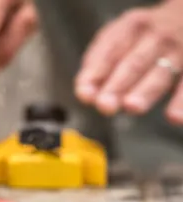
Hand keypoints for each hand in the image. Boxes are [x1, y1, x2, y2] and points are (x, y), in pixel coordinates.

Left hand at [75, 1, 182, 124]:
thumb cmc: (144, 37)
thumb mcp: (119, 38)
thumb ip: (99, 65)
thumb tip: (85, 94)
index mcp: (129, 28)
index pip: (109, 52)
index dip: (95, 74)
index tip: (84, 95)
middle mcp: (155, 36)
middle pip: (134, 63)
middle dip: (118, 85)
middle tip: (105, 105)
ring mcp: (178, 49)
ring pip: (161, 72)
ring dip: (145, 91)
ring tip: (132, 107)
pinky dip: (182, 101)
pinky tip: (174, 118)